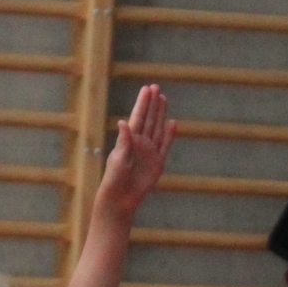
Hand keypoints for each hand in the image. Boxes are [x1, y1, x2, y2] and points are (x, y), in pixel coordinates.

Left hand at [99, 83, 175, 217]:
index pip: (137, 117)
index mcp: (128, 140)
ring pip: (157, 129)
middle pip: (148, 119)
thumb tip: (123, 122)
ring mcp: (150, 152)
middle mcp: (140, 143)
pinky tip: (173, 123)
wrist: (121, 199)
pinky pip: (165, 146)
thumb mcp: (118, 158)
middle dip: (152, 104)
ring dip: (161, 114)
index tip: (147, 89)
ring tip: (163, 98)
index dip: (142, 103)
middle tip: (156, 87)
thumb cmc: (114, 179)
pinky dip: (170, 135)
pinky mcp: (158, 163)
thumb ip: (123, 140)